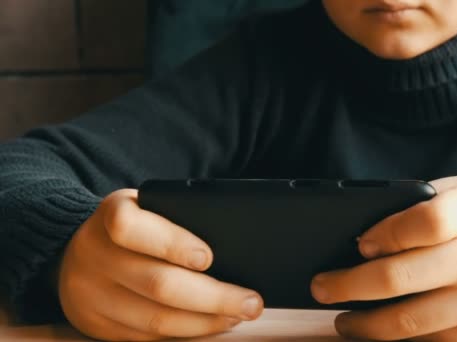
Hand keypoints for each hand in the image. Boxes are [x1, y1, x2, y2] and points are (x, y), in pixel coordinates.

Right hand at [58, 189, 263, 340]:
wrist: (77, 251)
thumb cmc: (133, 227)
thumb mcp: (147, 207)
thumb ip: (178, 219)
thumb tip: (234, 253)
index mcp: (112, 214)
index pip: (131, 227)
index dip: (172, 244)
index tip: (208, 258)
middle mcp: (95, 254)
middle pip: (157, 283)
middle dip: (213, 297)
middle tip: (251, 302)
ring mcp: (92, 295)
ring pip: (156, 319)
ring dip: (205, 322)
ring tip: (238, 315)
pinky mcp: (97, 325)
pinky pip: (148, 338)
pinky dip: (186, 333)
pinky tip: (211, 324)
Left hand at [312, 173, 456, 340]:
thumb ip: (435, 200)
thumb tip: (375, 224)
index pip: (421, 222)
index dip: (381, 234)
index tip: (357, 244)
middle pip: (398, 278)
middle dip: (347, 287)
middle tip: (322, 287)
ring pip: (407, 323)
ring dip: (364, 326)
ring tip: (344, 321)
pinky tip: (383, 334)